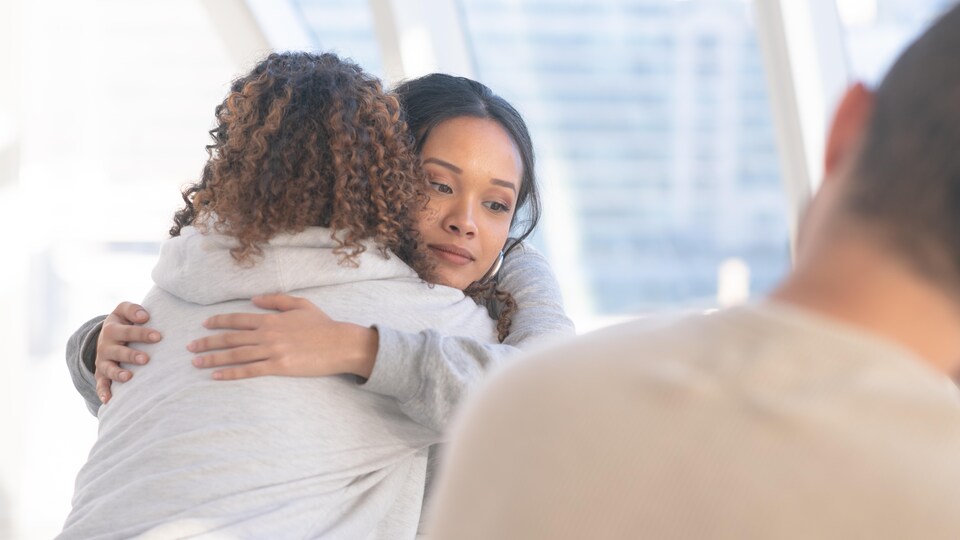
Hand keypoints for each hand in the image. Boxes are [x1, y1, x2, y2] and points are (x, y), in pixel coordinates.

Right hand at [96, 302, 161, 403]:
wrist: (106, 335)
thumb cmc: (123, 322)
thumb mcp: (123, 311)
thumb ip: (133, 310)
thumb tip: (144, 316)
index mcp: (112, 329)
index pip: (127, 331)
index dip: (141, 333)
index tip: (158, 336)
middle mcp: (105, 346)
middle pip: (117, 351)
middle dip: (131, 355)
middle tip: (146, 359)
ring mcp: (103, 361)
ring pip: (108, 368)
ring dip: (118, 373)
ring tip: (129, 377)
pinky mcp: (101, 373)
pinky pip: (100, 384)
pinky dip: (103, 392)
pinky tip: (109, 401)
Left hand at [188, 294, 378, 380]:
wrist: (341, 344)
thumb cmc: (323, 325)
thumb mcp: (301, 305)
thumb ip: (276, 300)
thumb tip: (254, 299)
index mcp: (271, 319)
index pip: (238, 319)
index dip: (218, 322)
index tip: (204, 325)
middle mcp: (267, 334)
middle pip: (230, 338)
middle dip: (207, 342)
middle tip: (190, 346)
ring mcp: (272, 351)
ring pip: (235, 355)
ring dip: (212, 358)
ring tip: (196, 362)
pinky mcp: (278, 367)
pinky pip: (249, 370)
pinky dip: (230, 373)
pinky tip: (216, 375)